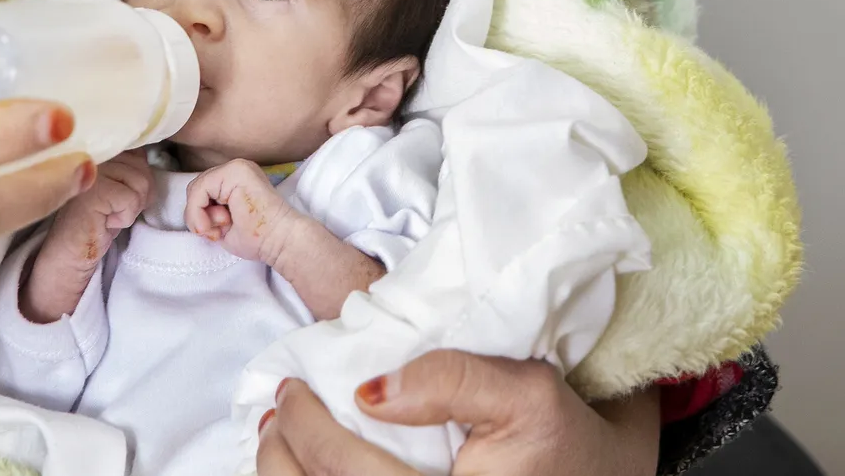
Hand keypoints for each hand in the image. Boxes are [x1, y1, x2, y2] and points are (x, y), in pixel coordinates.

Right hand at [19, 150, 155, 321]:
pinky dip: (125, 217)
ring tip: (109, 213)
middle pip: (143, 167)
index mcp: (98, 146)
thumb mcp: (120, 184)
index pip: (138, 149)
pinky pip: (131, 199)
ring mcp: (89, 169)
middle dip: (138, 194)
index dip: (139, 175)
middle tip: (114, 208)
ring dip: (131, 207)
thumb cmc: (99, 217)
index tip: (120, 194)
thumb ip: (131, 164)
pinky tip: (105, 221)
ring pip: (141, 182)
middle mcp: (91, 152)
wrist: (72, 250)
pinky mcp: (92, 191)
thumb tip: (150, 155)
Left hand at [186, 158, 299, 263]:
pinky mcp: (236, 171)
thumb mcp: (222, 225)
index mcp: (234, 181)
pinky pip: (200, 188)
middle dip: (199, 215)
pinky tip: (219, 223)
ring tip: (221, 228)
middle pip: (197, 188)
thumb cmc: (258, 238)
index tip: (214, 234)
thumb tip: (192, 212)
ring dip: (200, 215)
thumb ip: (206, 214)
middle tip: (216, 232)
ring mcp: (236, 167)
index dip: (199, 216)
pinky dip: (199, 210)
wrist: (281, 240)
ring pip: (196, 188)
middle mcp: (235, 169)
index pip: (202, 192)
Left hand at [257, 351, 660, 475]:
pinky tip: (305, 473)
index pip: (349, 474)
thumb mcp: (526, 390)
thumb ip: (451, 379)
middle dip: (282, 460)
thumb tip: (370, 391)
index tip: (293, 390)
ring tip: (279, 444)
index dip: (309, 431)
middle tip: (277, 414)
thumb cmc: (566, 438)